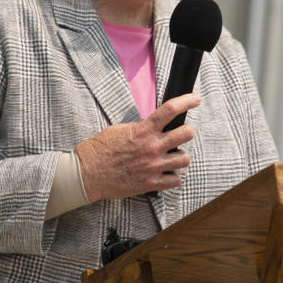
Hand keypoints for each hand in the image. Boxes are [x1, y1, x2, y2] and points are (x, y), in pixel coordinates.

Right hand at [75, 93, 200, 200]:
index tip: (196, 99)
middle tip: (182, 134)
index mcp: (143, 130)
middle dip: (187, 132)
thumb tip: (154, 125)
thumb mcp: (120, 130)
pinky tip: (166, 174)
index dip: (187, 101)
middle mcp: (152, 146)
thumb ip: (140, 128)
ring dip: (180, 157)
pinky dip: (173, 177)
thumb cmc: (100, 149)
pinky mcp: (150, 183)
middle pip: (186, 133)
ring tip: (171, 157)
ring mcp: (153, 166)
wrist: (86, 173)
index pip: (171, 110)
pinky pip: (176, 180)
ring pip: (185, 158)